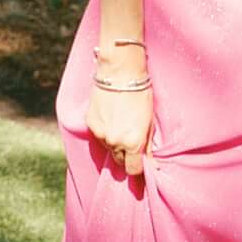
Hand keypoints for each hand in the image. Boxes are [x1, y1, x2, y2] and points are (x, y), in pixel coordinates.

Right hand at [86, 51, 151, 175]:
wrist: (120, 72)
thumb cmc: (140, 94)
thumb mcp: (149, 121)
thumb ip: (147, 146)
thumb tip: (152, 166)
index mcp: (133, 143)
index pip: (133, 170)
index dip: (137, 167)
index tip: (139, 161)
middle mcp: (115, 142)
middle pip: (119, 161)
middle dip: (126, 154)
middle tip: (130, 139)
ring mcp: (100, 134)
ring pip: (108, 148)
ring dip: (114, 141)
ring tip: (120, 122)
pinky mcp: (90, 124)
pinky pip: (99, 135)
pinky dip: (104, 130)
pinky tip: (110, 116)